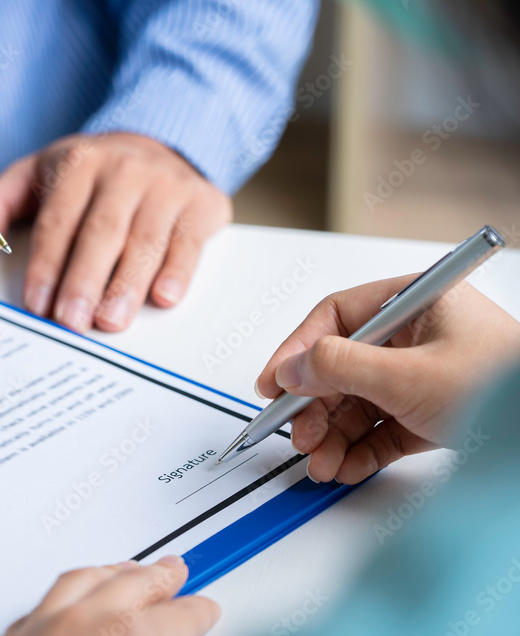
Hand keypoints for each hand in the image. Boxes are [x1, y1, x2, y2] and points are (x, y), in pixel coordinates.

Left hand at [0, 133, 231, 331]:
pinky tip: (163, 299)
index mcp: (81, 162)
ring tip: (109, 322)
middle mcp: (126, 169)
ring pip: (146, 240)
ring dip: (127, 285)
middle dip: (84, 280)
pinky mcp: (203, 203)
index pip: (59, 220)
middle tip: (70, 323)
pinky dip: (179, 271)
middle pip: (102, 232)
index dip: (47, 264)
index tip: (36, 303)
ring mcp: (168, 185)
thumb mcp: (38, 171)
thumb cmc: (92, 171)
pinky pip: (189, 242)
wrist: (162, 140)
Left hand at [6, 557, 218, 635]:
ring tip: (132, 569)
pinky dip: (71, 592)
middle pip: (131, 586)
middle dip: (159, 577)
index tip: (206, 608)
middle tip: (178, 570)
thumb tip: (177, 628)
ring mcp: (42, 629)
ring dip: (113, 573)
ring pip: (82, 581)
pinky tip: (79, 591)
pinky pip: (46, 601)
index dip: (197, 612)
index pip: (178, 618)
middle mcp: (82, 627)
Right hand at [255, 276, 519, 483]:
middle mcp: (417, 335)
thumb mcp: (408, 376)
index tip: (273, 384)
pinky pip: (381, 428)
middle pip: (342, 366)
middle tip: (299, 435)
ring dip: (333, 435)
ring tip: (322, 463)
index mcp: (416, 302)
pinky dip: (360, 450)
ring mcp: (423, 375)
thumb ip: (340, 367)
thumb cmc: (504, 391)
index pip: (337, 316)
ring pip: (359, 402)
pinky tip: (345, 468)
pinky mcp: (431, 413)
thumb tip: (292, 368)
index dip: (298, 350)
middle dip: (315, 407)